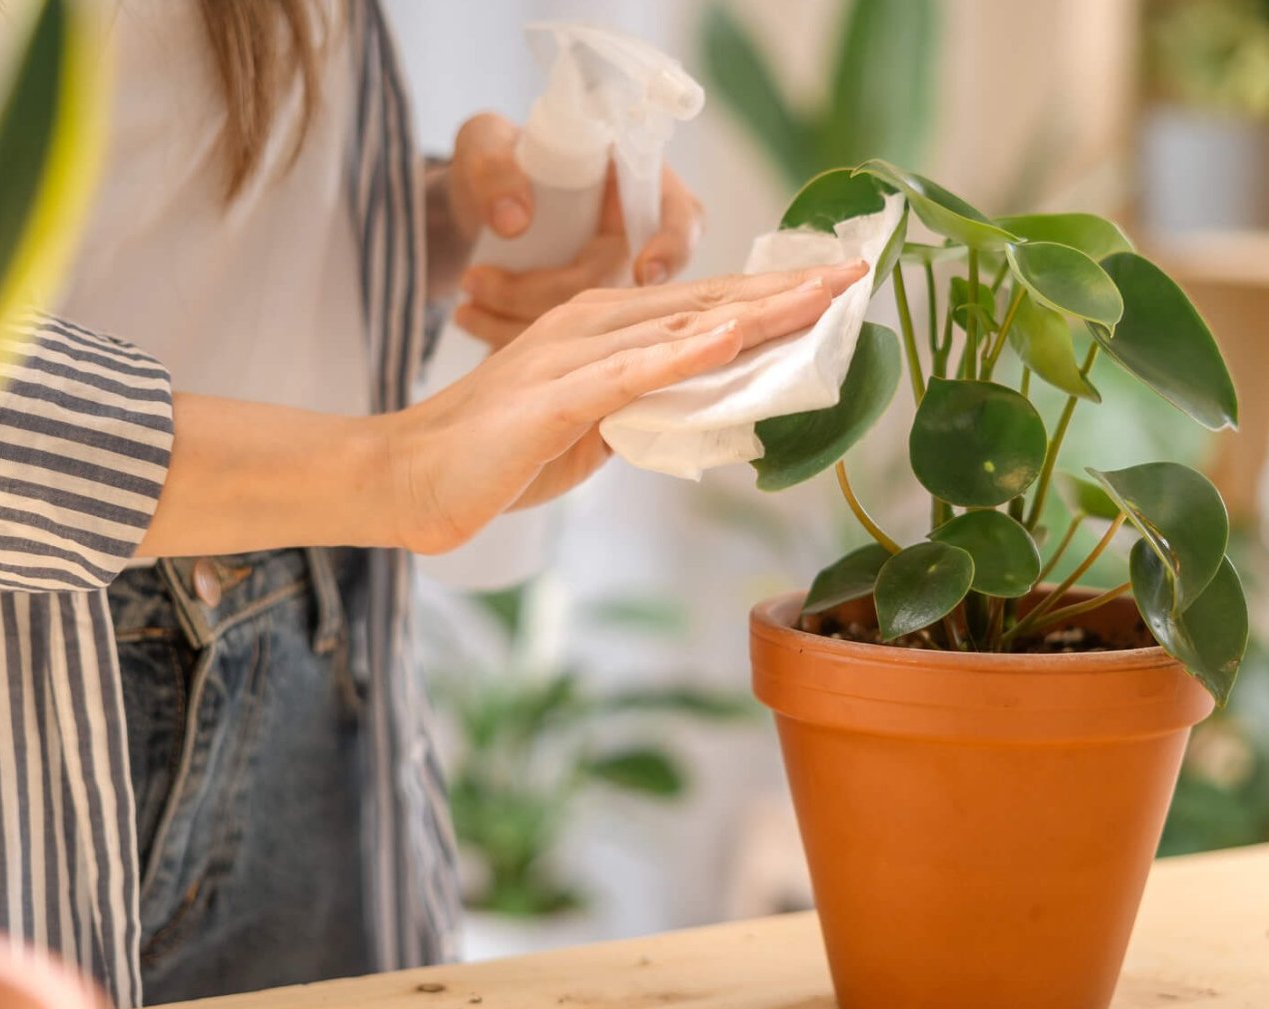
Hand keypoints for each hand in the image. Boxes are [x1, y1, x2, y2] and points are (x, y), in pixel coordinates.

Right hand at [382, 260, 867, 554]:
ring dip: (754, 310)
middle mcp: (592, 325)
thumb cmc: (501, 455)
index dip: (771, 293)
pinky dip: (682, 354)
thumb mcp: (594, 427)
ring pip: (678, 326)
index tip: (835, 283)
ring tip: (819, 294)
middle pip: (705, 302)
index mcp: (603, 328)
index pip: (702, 306)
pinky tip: (730, 338)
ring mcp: (571, 356)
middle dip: (784, 289)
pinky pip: (628, 372)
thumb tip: (707, 405)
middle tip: (856, 272)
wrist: (412, 477)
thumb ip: (647, 406)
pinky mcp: (553, 398)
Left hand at [445, 112, 704, 347]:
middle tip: (475, 280)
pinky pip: (564, 345)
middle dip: (541, 291)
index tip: (646, 270)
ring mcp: (611, 282)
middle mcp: (634, 238)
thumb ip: (494, 167)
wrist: (473, 206)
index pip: (680, 217)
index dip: (674, 247)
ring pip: (588, 326)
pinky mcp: (586, 320)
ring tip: (464, 304)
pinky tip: (472, 321)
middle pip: (615, 283)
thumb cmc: (495, 160)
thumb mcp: (484, 142)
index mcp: (635, 182)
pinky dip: (512, 339)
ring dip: (518, 321)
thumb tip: (514, 221)